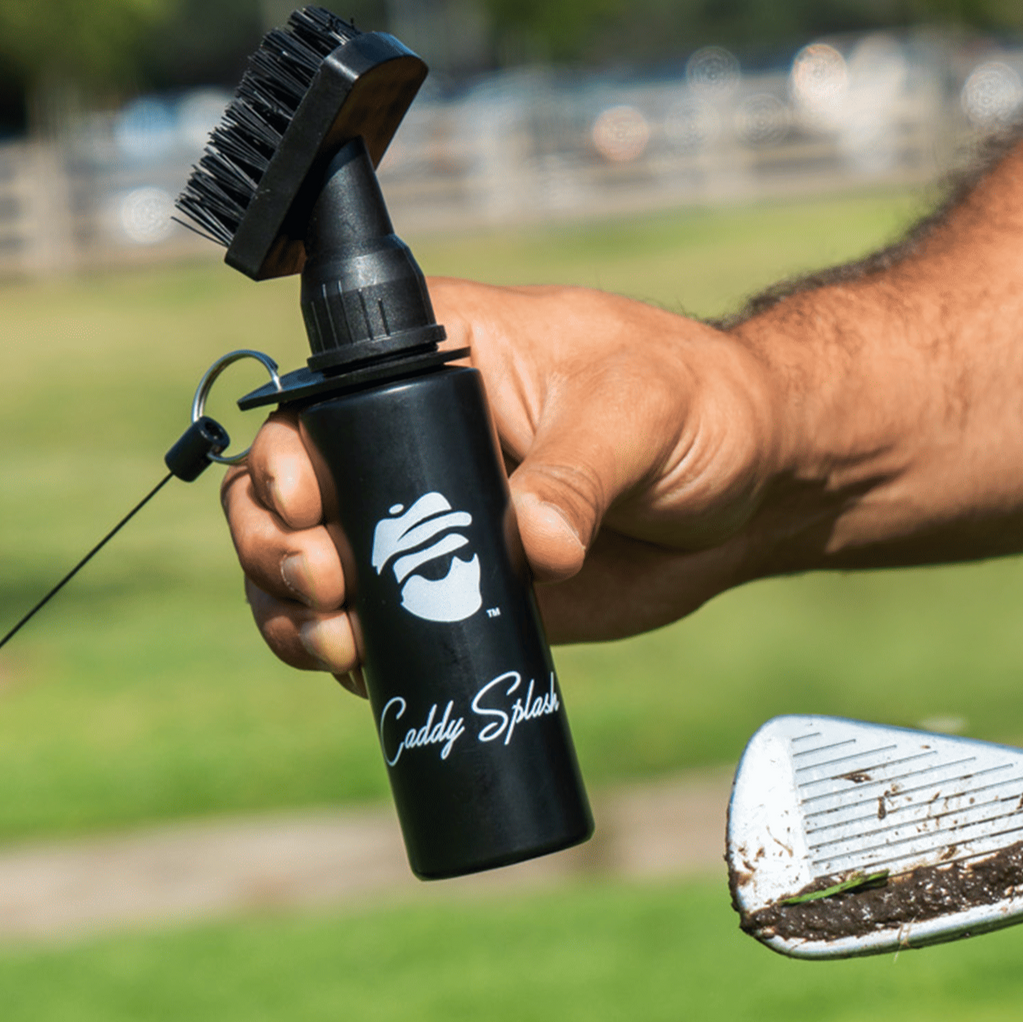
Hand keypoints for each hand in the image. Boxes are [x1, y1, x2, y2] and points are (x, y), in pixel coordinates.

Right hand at [220, 277, 784, 683]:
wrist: (747, 490)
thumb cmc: (701, 408)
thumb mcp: (643, 413)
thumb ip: (582, 471)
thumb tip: (533, 548)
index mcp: (437, 353)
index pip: (318, 394)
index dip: (285, 455)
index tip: (310, 506)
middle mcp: (409, 431)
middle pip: (285, 486)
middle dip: (275, 542)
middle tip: (327, 583)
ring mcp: (425, 515)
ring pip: (311, 558)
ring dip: (292, 606)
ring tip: (336, 642)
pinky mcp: (451, 585)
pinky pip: (370, 618)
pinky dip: (342, 650)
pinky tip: (357, 669)